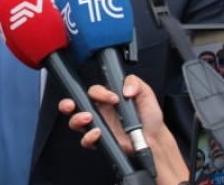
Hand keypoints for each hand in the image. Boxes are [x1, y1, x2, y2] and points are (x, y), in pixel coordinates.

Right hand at [58, 75, 188, 184]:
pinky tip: (97, 133)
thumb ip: (135, 83)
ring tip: (88, 118)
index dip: (100, 92)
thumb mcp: (145, 93)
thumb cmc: (149, 116)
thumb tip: (125, 88)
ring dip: (77, 119)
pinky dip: (88, 137)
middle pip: (75, 104)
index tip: (113, 98)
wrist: (154, 138)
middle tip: (72, 104)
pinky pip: (86, 140)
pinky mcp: (100, 140)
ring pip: (76, 121)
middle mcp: (100, 110)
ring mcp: (98, 125)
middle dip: (68, 103)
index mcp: (108, 97)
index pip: (94, 91)